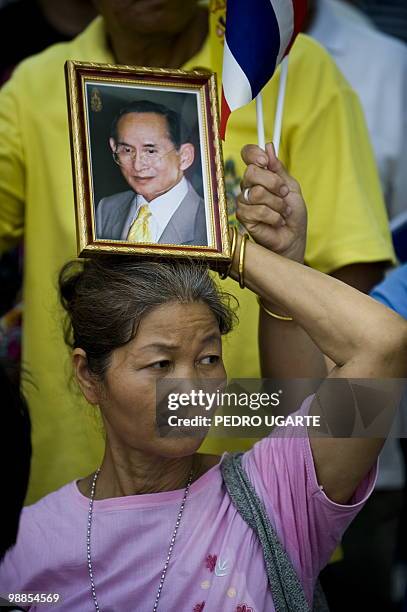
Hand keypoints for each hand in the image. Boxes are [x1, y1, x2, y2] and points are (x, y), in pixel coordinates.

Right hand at [237, 142, 306, 262]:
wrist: (294, 237)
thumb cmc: (293, 214)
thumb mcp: (291, 187)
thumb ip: (278, 169)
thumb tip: (268, 147)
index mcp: (260, 175)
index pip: (247, 155)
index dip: (253, 153)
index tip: (265, 159)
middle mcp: (248, 186)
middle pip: (251, 172)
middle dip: (273, 183)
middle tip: (283, 193)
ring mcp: (244, 202)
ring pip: (257, 193)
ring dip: (277, 204)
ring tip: (283, 212)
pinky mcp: (243, 217)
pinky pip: (257, 211)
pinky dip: (273, 216)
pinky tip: (277, 221)